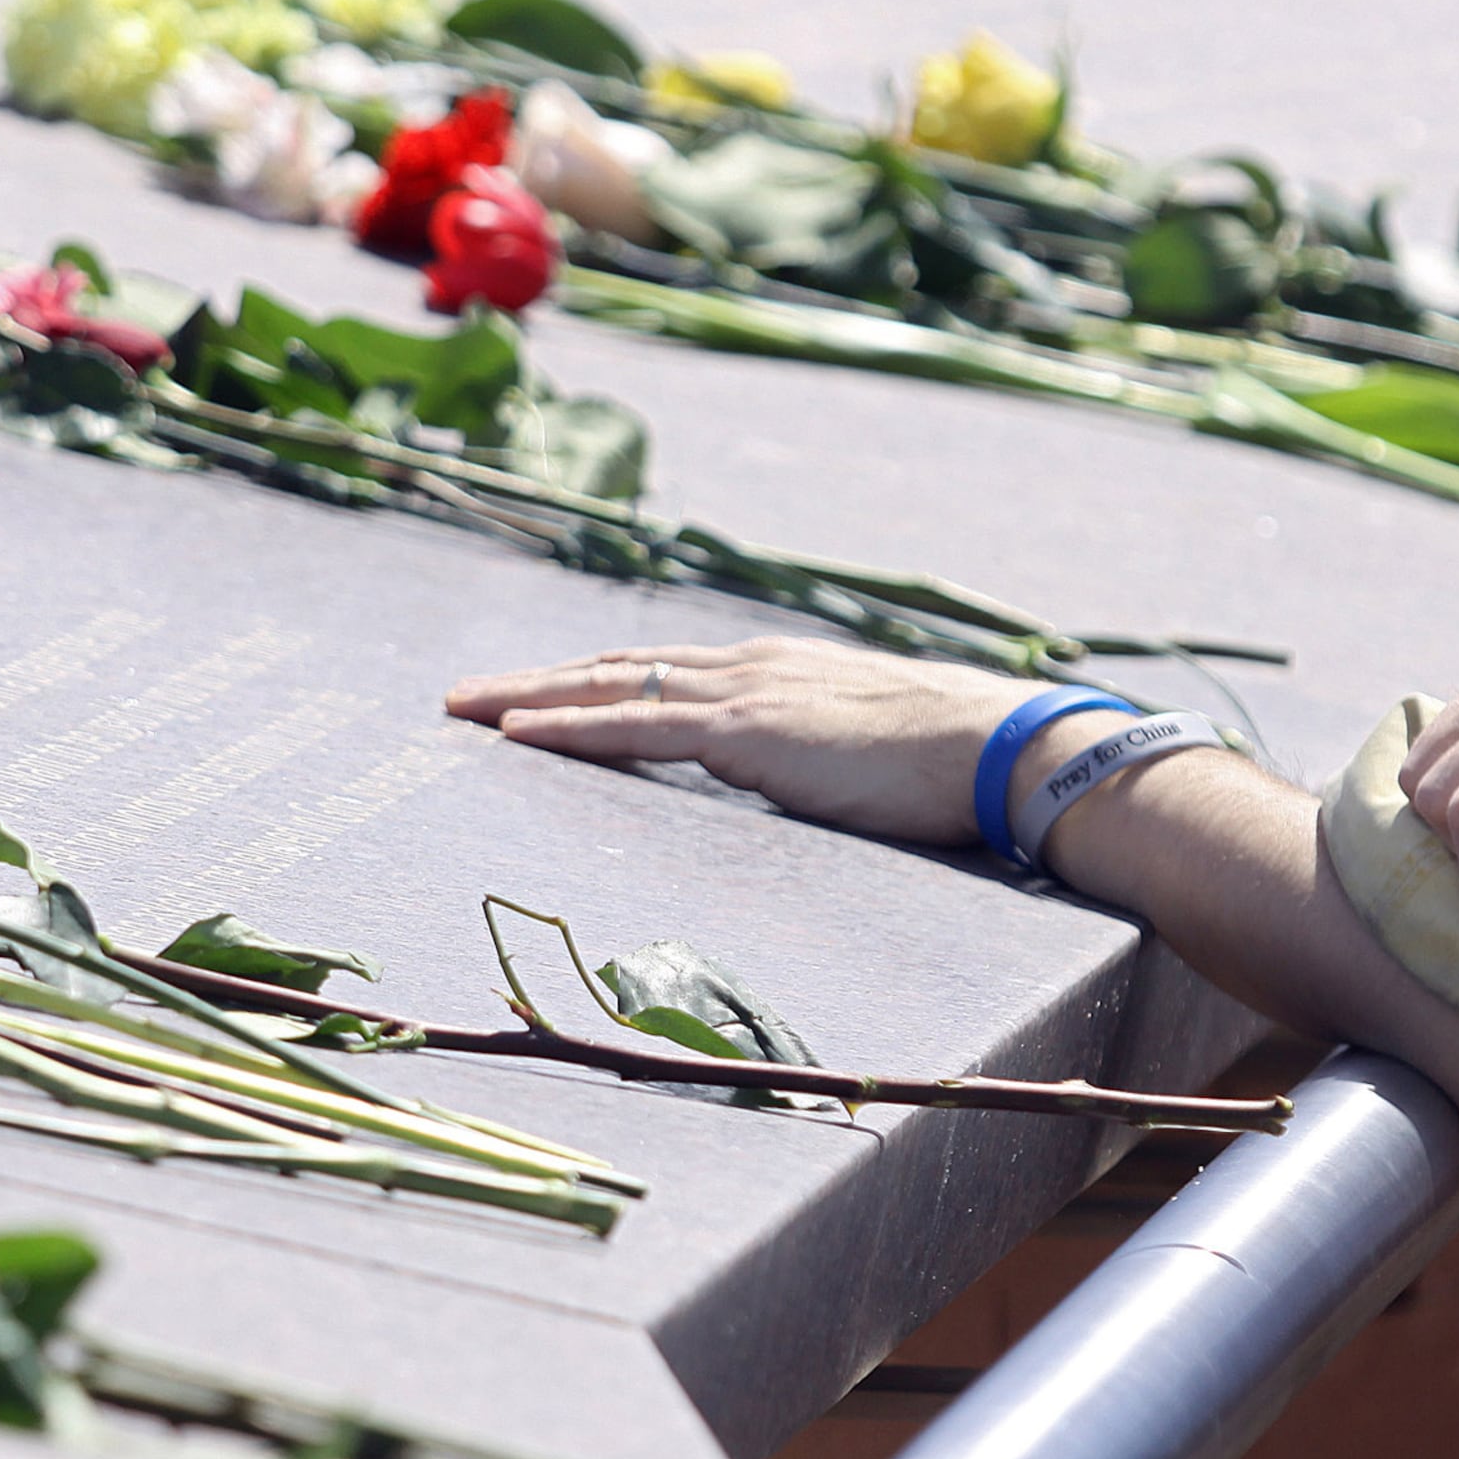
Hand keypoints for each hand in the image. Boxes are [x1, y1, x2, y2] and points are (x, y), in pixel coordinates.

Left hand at [444, 637, 1046, 844]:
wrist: (997, 747)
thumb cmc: (953, 765)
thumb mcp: (863, 758)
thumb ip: (814, 764)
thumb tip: (798, 792)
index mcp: (774, 674)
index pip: (661, 672)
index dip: (593, 681)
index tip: (538, 693)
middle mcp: (747, 668)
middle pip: (615, 666)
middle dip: (535, 680)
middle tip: (465, 696)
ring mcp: (742, 694)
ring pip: (607, 686)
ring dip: (527, 697)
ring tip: (462, 709)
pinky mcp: (743, 731)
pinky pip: (633, 724)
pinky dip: (568, 726)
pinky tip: (515, 735)